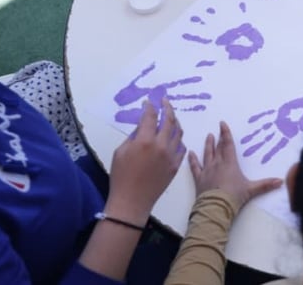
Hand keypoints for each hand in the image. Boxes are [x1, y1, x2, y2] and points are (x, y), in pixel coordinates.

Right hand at [105, 98, 185, 224]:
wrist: (132, 200)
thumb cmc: (121, 176)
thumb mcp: (121, 151)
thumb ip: (134, 136)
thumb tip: (143, 125)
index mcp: (145, 141)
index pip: (150, 117)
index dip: (150, 107)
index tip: (149, 102)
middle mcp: (161, 145)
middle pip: (169, 120)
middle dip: (167, 108)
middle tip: (165, 102)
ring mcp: (171, 155)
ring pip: (178, 132)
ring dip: (175, 122)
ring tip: (170, 117)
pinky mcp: (176, 165)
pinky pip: (181, 147)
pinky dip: (178, 139)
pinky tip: (173, 137)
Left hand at [190, 122, 283, 212]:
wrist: (216, 207)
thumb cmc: (234, 196)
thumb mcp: (251, 190)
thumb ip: (265, 185)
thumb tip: (280, 182)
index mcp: (230, 163)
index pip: (228, 145)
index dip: (226, 134)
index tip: (223, 124)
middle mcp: (217, 164)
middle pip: (218, 148)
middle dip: (219, 138)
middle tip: (217, 130)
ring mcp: (207, 171)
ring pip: (207, 154)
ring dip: (208, 145)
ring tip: (208, 136)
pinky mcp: (199, 179)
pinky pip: (195, 167)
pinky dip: (193, 160)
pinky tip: (190, 153)